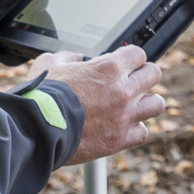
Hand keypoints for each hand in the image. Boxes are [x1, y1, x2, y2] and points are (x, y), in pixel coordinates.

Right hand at [24, 46, 162, 163]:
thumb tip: (75, 59)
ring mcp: (124, 116)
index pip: (138, 54)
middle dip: (142, 75)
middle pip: (154, 74)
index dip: (129, 58)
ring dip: (146, 102)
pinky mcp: (120, 139)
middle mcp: (123, 91)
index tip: (122, 64)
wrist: (37, 130)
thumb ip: (68, 57)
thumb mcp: (50, 63)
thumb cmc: (42, 97)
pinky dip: (135, 129)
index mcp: (109, 68)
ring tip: (133, 104)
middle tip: (130, 82)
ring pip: (156, 104)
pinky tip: (122, 126)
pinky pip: (142, 132)